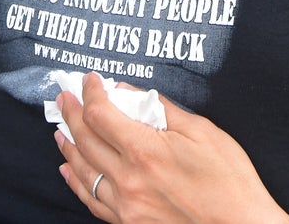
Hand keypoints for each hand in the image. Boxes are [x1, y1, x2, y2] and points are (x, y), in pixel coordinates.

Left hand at [55, 73, 288, 223]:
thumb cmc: (227, 176)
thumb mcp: (201, 131)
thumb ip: (162, 110)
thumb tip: (131, 93)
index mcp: (145, 150)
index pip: (102, 115)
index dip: (92, 93)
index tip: (90, 79)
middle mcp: (127, 178)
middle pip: (87, 140)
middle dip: (73, 113)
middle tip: (65, 96)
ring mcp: (125, 204)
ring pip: (83, 170)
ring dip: (69, 145)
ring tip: (61, 128)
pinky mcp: (129, 222)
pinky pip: (91, 199)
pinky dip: (76, 181)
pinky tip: (69, 169)